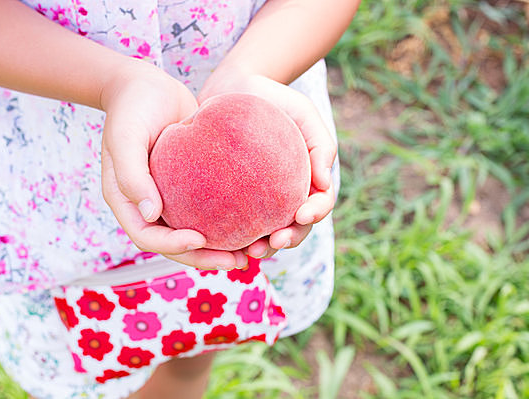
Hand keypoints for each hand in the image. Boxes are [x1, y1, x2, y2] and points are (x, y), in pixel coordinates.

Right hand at [100, 61, 248, 269]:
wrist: (145, 85)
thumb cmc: (132, 107)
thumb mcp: (125, 135)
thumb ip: (132, 175)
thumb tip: (152, 214)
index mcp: (128, 203)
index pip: (148, 237)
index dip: (173, 246)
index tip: (201, 239)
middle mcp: (149, 206)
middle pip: (176, 244)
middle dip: (205, 258)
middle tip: (237, 262)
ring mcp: (170, 197)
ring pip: (195, 232)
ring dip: (220, 247)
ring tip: (252, 252)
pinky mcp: (190, 185)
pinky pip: (210, 209)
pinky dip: (229, 219)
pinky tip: (255, 220)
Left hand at [198, 70, 336, 258]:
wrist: (233, 89)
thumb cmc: (273, 99)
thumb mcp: (304, 112)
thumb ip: (320, 144)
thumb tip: (325, 182)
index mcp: (309, 178)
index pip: (320, 202)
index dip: (315, 213)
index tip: (301, 214)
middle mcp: (287, 193)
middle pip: (296, 226)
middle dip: (289, 239)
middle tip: (273, 242)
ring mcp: (261, 199)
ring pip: (268, 232)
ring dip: (263, 247)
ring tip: (250, 252)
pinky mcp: (234, 199)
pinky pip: (236, 222)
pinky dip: (235, 237)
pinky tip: (225, 242)